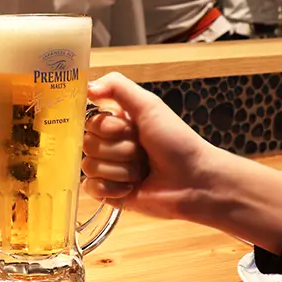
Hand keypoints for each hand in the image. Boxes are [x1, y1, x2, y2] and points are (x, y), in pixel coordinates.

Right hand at [83, 73, 281, 253]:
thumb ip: (117, 86)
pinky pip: (91, 188)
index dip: (108, 127)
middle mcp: (109, 144)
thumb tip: (87, 88)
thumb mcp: (149, 105)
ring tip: (142, 171)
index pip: (89, 121)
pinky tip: (131, 188)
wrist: (194, 181)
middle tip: (142, 153)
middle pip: (88, 144)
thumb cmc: (176, 141)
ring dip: (122, 169)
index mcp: (115, 123)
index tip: (131, 129)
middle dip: (119, 149)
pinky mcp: (109, 194)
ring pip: (90, 166)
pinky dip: (113, 189)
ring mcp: (107, 170)